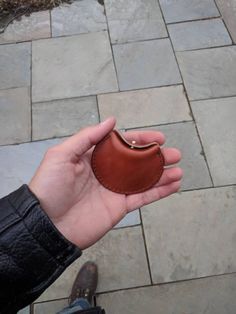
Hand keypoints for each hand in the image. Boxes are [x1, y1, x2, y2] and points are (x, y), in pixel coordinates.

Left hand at [29, 117, 181, 248]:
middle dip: (157, 157)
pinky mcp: (120, 207)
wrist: (47, 224)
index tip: (159, 138)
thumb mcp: (62, 154)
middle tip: (175, 154)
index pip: (123, 145)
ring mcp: (115, 190)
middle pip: (138, 162)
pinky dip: (159, 192)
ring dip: (162, 174)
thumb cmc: (50, 187)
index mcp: (95, 158)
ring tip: (179, 168)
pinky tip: (174, 185)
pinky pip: (143, 197)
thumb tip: (111, 120)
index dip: (141, 140)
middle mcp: (108, 173)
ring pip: (144, 179)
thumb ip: (87, 137)